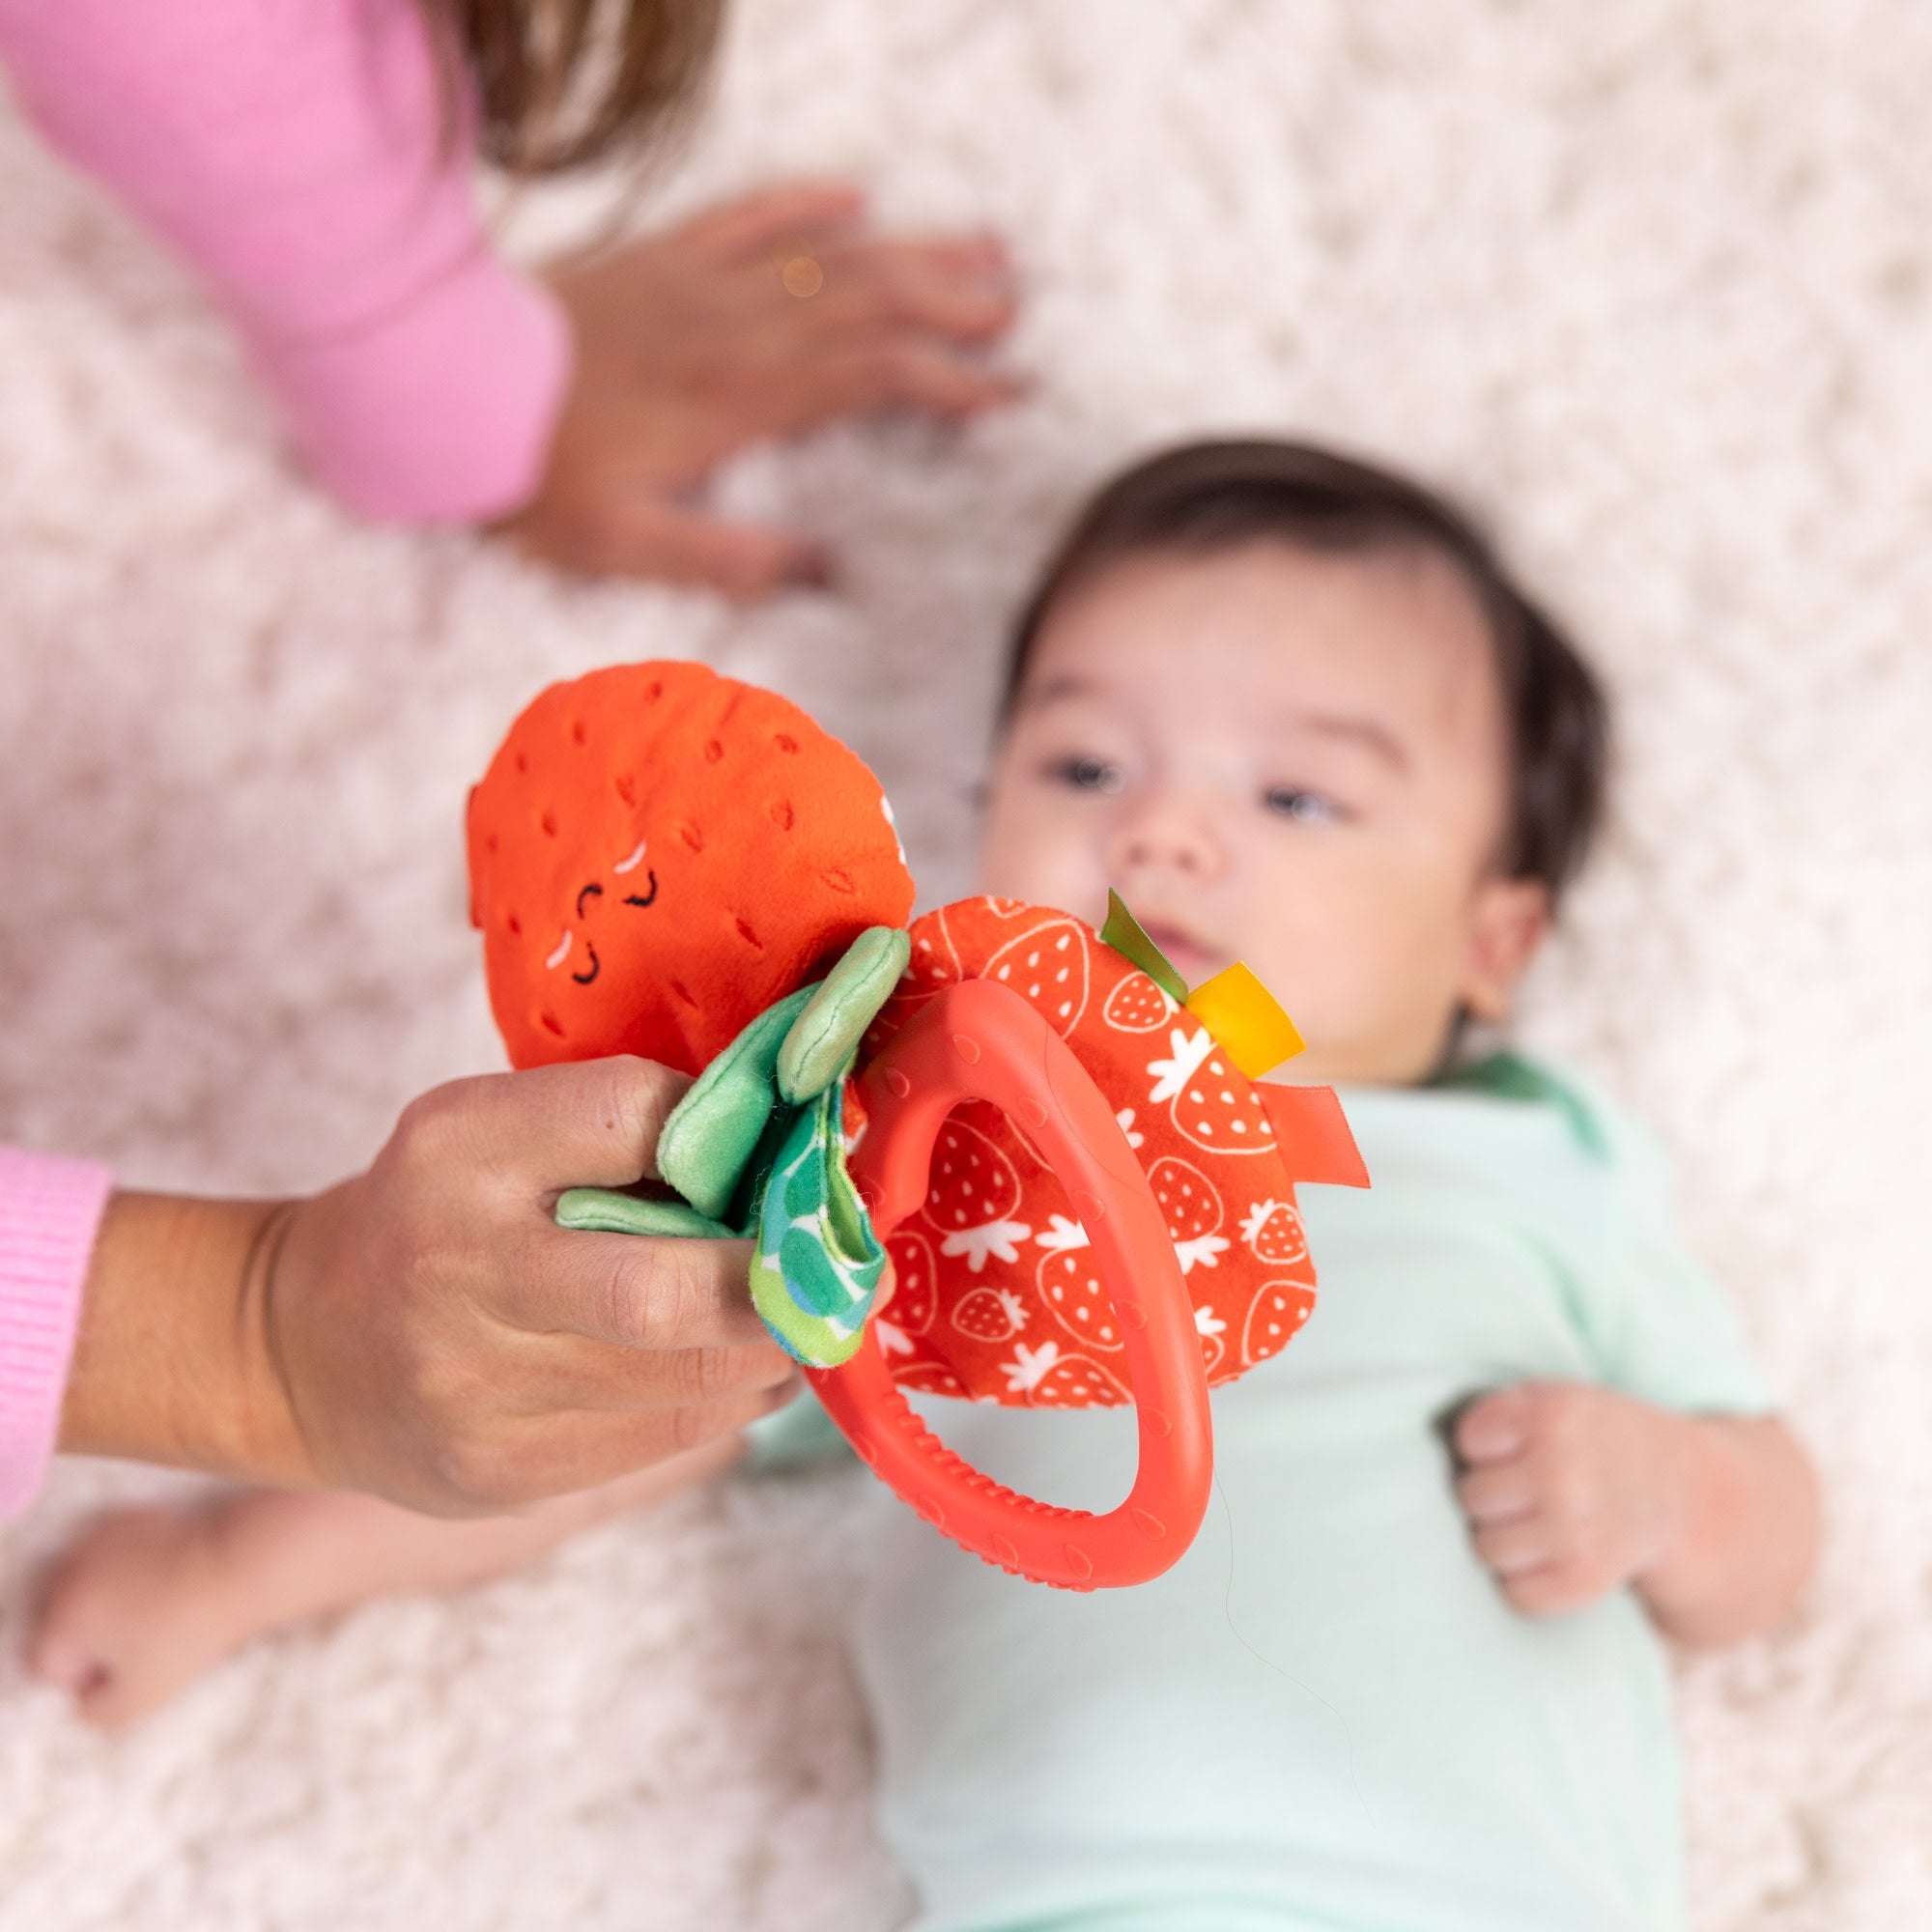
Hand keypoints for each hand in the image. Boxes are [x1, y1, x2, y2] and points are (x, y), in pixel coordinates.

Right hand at [61, 1058, 796, 1515]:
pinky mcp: (500, 1471)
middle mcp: (459, 1265)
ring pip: (684, 1381)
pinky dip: (732, 1401)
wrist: (298, 1346)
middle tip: (844, 1272)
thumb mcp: (493, 1130)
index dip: (725, 1132)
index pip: (636, 1114)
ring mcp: (474, 1386)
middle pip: (665, 1288)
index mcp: (460, 1148)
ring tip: (806, 1318)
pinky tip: (750, 1372)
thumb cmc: (437, 1211)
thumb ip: (616, 1129)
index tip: (777, 1154)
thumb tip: (785, 1145)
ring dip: (773, 1348)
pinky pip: (664, 1440)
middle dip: (775, 1283)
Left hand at [495, 183, 1019, 591]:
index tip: (1007, 394)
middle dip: (952, 307)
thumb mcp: (628, 549)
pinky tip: (852, 193)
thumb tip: (826, 572)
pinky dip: (804, 201)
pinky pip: (746, 214)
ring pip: (829, 255)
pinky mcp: (660, 257)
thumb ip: (729, 561)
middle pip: (870, 303)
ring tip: (980, 251)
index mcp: (741, 401)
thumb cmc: (534, 477)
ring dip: (908, 253)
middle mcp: (737, 330)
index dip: (949, 381)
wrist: (443, 389)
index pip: (872, 377)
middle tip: (1017, 312)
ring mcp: (700, 284)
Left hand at [1451, 1379, 1688, 1616]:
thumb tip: (1435, 1454)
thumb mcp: (1551, 1398)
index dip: (1487, 1448)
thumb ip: (1495, 1411)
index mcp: (1552, 1416)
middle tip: (1532, 1489)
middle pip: (1472, 1497)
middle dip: (1494, 1495)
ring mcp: (1576, 1530)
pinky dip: (1527, 1580)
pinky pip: (1516, 1592)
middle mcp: (1564, 1473)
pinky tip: (1554, 1555)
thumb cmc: (1592, 1439)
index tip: (1517, 1448)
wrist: (1680, 1491)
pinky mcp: (1585, 1580)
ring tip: (1544, 1521)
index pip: (1469, 1442)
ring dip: (1506, 1539)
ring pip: (1486, 1549)